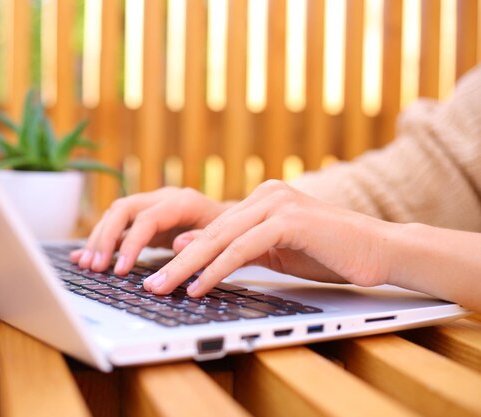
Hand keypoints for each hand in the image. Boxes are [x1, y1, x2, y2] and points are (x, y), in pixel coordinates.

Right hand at [71, 187, 232, 273]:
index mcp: (182, 201)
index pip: (147, 217)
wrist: (234, 221)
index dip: (131, 243)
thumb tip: (178, 244)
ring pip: (115, 215)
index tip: (120, 269)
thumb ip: (202, 239)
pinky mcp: (144, 219)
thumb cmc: (233, 231)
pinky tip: (82, 257)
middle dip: (105, 238)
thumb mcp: (226, 237)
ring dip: (98, 240)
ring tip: (87, 266)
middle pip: (123, 209)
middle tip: (95, 267)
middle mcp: (162, 199)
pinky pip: (117, 226)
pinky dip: (100, 241)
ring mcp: (150, 207)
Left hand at [142, 180, 395, 296]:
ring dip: (188, 267)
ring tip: (163, 287)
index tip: (160, 275)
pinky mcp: (289, 219)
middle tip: (150, 284)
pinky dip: (217, 269)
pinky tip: (199, 286)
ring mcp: (278, 203)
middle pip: (210, 231)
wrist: (380, 250)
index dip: (183, 253)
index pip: (213, 228)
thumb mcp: (274, 251)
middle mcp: (266, 194)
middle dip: (176, 261)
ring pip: (220, 238)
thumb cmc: (330, 253)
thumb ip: (236, 247)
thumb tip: (189, 248)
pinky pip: (243, 248)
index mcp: (262, 199)